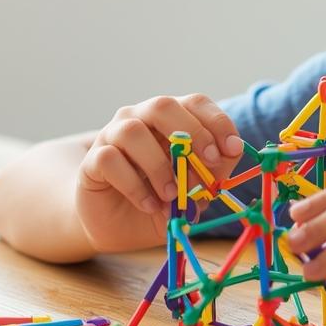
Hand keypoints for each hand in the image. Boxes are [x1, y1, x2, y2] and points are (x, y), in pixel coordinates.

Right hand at [77, 94, 245, 252]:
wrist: (117, 222)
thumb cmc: (160, 198)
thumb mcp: (194, 188)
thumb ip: (213, 171)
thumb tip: (231, 153)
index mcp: (170, 119)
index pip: (195, 103)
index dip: (216, 122)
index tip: (231, 150)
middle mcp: (140, 119)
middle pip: (162, 106)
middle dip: (192, 134)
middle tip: (207, 165)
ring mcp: (113, 136)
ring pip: (133, 131)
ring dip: (159, 166)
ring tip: (172, 195)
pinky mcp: (93, 161)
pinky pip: (110, 160)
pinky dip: (134, 185)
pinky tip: (149, 205)